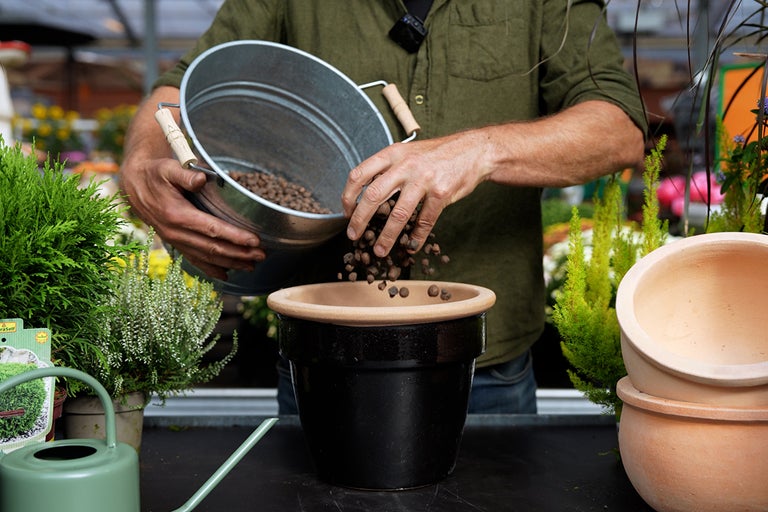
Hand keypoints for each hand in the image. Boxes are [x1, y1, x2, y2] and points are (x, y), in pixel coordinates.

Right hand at [120, 156, 265, 280]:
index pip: (212, 229)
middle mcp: (176, 232)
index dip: (235, 236)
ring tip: (252, 265)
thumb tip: (201, 179)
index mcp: (177, 215)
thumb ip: (185, 174)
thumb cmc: (155, 174)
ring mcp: (175, 240)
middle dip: (239, 253)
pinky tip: (226, 275)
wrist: (134, 186)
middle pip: (213, 247)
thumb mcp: (167, 168)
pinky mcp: (175, 243)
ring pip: (206, 257)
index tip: (254, 240)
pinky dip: (211, 269)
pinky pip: (194, 260)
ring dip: (230, 262)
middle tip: (261, 255)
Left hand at [341, 131, 486, 256]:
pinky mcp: (441, 192)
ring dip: (387, 236)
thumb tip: (366, 193)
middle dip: (360, 220)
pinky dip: (417, 237)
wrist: (475, 150)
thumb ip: (389, 168)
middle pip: (373, 195)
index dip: (348, 195)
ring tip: (380, 250)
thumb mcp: (408, 152)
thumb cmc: (438, 154)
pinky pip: (425, 220)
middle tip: (354, 236)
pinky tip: (411, 245)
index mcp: (392, 154)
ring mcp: (424, 179)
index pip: (359, 174)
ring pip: (398, 213)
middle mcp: (405, 165)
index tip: (346, 212)